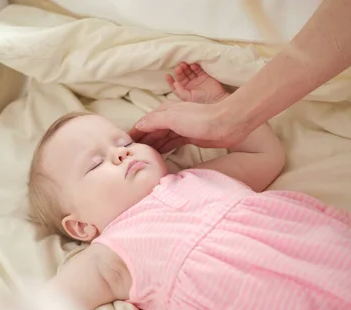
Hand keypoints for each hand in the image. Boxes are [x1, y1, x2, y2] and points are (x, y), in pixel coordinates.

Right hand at [129, 100, 249, 152]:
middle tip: (129, 156)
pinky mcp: (188, 137)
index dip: (134, 133)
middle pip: (151, 132)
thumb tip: (138, 126)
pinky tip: (157, 156)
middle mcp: (170, 118)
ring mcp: (179, 128)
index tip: (123, 145)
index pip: (144, 123)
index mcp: (164, 111)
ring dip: (151, 146)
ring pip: (160, 138)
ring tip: (140, 158)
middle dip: (141, 141)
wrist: (227, 124)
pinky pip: (171, 144)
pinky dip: (163, 149)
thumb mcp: (172, 117)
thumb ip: (154, 121)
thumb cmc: (200, 119)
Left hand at [165, 62, 227, 103]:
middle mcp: (190, 84)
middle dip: (179, 71)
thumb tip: (174, 83)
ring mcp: (197, 79)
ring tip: (184, 64)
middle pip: (182, 75)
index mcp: (184, 91)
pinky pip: (198, 69)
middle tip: (179, 67)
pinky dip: (195, 66)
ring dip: (186, 67)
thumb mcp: (188, 98)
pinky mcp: (204, 75)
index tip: (167, 75)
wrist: (216, 99)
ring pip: (189, 71)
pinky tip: (193, 65)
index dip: (171, 80)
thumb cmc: (201, 101)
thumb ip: (180, 91)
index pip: (176, 84)